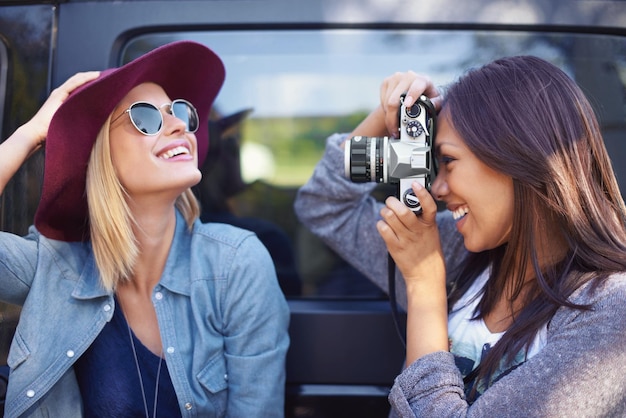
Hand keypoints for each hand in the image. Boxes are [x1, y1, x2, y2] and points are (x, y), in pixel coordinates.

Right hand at [0, 71, 99, 194]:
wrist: (36, 134)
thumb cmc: (53, 133)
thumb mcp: (71, 124)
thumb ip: (80, 120)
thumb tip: (97, 125)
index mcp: (65, 99)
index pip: (81, 87)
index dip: (92, 84)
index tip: (107, 84)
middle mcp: (62, 94)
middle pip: (80, 81)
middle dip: (94, 78)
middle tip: (109, 77)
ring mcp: (59, 93)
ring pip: (78, 80)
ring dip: (91, 76)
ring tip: (105, 75)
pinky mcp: (58, 94)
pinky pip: (74, 84)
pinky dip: (85, 79)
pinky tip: (95, 77)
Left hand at [376, 181, 444, 286]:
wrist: (427, 275)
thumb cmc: (429, 252)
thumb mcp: (431, 232)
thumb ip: (422, 218)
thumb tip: (407, 202)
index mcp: (429, 225)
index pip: (428, 206)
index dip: (422, 194)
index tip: (415, 184)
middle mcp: (418, 231)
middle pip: (402, 211)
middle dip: (392, 201)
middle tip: (391, 201)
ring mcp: (406, 239)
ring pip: (390, 217)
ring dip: (385, 211)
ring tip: (386, 212)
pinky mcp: (395, 247)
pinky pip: (383, 229)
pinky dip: (381, 224)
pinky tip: (384, 225)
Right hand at [379, 71, 441, 137]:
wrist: (414, 90)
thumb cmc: (427, 96)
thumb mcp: (436, 100)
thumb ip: (436, 104)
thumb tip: (431, 106)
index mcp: (423, 80)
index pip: (416, 86)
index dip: (412, 96)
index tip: (407, 106)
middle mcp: (408, 76)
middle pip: (395, 99)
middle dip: (393, 118)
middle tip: (395, 131)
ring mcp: (396, 78)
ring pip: (387, 102)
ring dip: (389, 117)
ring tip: (395, 124)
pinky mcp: (386, 82)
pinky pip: (382, 101)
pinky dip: (385, 111)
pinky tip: (392, 113)